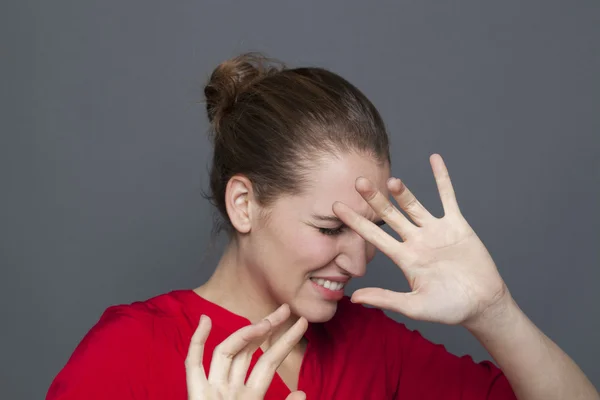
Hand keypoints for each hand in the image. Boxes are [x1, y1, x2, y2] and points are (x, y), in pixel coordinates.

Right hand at [185, 304, 307, 399]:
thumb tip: (303, 393)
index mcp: (250, 397)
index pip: (270, 361)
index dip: (286, 341)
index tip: (301, 323)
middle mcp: (230, 390)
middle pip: (250, 351)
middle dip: (268, 328)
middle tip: (286, 309)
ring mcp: (212, 391)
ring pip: (226, 353)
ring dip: (244, 333)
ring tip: (263, 320)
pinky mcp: (195, 396)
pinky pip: (193, 365)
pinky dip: (197, 343)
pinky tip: (206, 322)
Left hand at [333, 153, 509, 325]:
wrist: (482, 304)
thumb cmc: (449, 309)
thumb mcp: (415, 306)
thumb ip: (386, 299)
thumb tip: (353, 298)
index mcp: (404, 258)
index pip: (374, 236)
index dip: (356, 221)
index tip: (336, 207)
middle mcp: (416, 241)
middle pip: (390, 216)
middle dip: (375, 200)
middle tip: (358, 182)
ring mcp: (435, 231)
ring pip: (414, 206)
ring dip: (403, 192)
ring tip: (391, 180)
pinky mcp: (456, 225)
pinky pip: (448, 197)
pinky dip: (442, 178)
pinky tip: (434, 159)